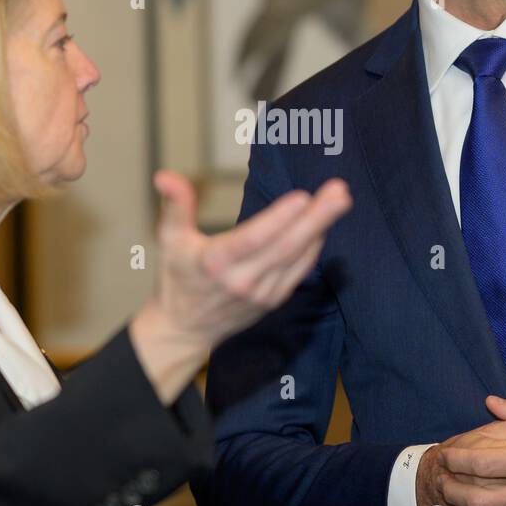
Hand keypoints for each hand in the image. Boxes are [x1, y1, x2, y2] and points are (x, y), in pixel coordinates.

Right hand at [130, 170, 351, 402]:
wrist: (185, 329)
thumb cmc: (177, 278)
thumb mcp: (169, 239)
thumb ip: (175, 206)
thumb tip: (165, 176)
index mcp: (215, 263)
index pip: (252, 239)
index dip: (279, 219)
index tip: (302, 196)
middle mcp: (241, 280)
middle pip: (286, 247)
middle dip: (316, 218)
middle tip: (340, 191)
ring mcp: (261, 293)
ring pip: (298, 258)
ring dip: (322, 228)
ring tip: (340, 199)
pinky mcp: (274, 300)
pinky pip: (299, 270)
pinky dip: (314, 246)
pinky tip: (324, 224)